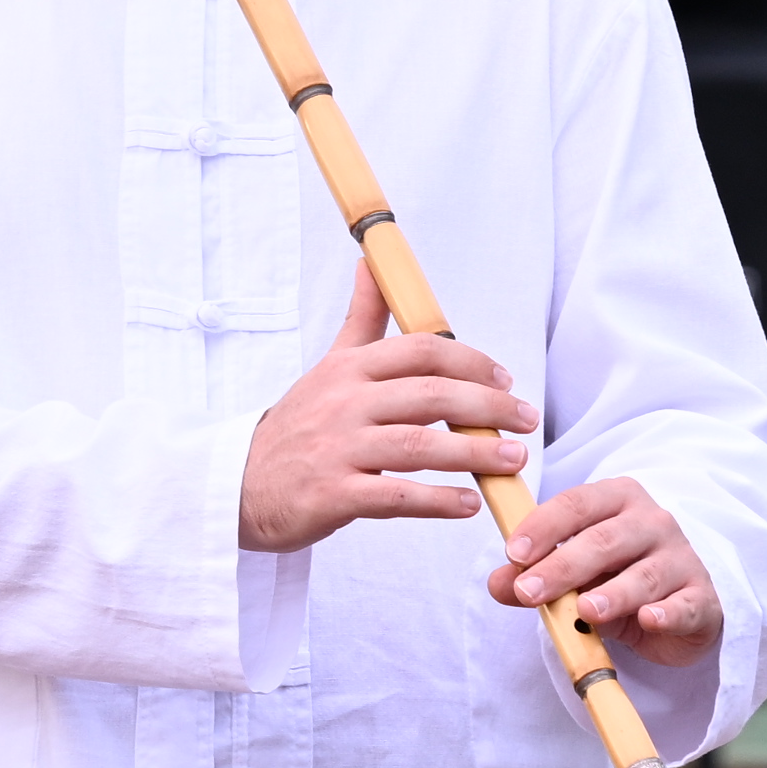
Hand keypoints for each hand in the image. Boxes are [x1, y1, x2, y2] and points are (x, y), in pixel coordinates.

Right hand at [239, 263, 538, 551]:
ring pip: (419, 445)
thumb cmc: (297, 426)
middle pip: (430, 395)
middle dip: (488, 406)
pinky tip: (468, 504)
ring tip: (513, 460)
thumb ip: (360, 318)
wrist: (240, 483)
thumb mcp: (328, 366)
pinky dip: (437, 501)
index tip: (506, 381)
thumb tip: (370, 263)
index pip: (421, 351)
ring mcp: (338, 449)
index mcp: (349, 369)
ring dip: (473, 453)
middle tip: (527, 421)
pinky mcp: (333, 495)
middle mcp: (344, 403)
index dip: (472, 363)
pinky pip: (396, 497)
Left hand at [491, 477, 721, 665]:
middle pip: (605, 540)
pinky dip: (667, 612)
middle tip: (528, 592)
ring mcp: (681, 558)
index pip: (576, 504)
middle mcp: (652, 521)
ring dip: (613, 593)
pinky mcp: (701, 597)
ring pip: (644, 574)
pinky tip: (650, 619)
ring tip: (586, 610)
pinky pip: (684, 604)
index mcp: (616, 500)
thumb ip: (536, 577)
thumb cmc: (617, 578)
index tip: (512, 554)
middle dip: (563, 567)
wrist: (679, 607)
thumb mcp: (574, 576)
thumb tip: (497, 584)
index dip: (543, 527)